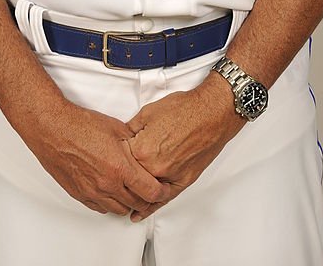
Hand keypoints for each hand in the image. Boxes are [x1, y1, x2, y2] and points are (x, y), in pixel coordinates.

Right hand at [20, 98, 171, 216]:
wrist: (53, 129)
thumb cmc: (80, 125)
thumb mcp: (116, 128)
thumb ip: (133, 143)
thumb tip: (144, 148)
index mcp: (120, 168)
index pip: (150, 192)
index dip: (161, 192)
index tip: (163, 189)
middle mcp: (107, 184)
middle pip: (136, 204)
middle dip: (146, 198)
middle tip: (148, 189)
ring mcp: (92, 192)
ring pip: (118, 209)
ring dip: (127, 202)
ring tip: (129, 190)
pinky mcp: (79, 195)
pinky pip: (100, 208)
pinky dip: (109, 203)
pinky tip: (110, 191)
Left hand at [125, 72, 244, 220]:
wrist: (210, 113)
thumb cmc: (184, 109)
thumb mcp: (148, 112)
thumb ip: (131, 128)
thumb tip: (122, 138)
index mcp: (141, 150)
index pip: (119, 160)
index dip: (115, 155)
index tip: (112, 155)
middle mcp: (154, 167)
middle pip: (130, 178)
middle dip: (122, 174)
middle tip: (115, 172)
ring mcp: (168, 177)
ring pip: (143, 192)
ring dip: (132, 194)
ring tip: (122, 195)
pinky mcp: (182, 182)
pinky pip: (162, 200)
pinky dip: (150, 208)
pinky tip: (139, 214)